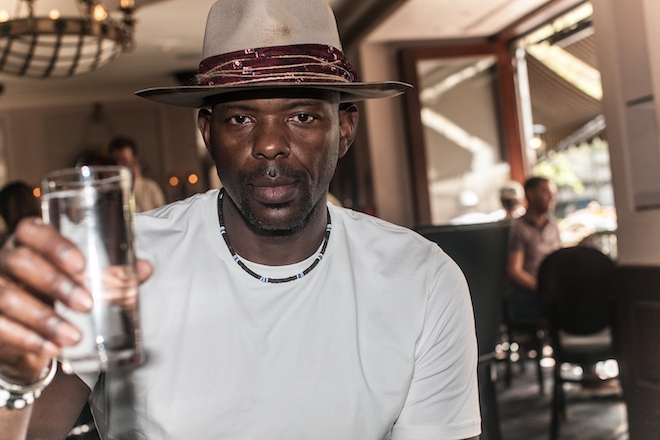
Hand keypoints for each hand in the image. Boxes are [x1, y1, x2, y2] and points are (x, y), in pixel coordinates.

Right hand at [0, 218, 151, 383]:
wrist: (28, 328)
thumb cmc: (58, 291)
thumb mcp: (82, 279)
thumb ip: (112, 273)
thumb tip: (145, 269)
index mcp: (29, 241)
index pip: (33, 230)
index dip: (55, 245)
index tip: (82, 265)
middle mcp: (5, 259)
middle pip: (21, 261)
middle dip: (56, 283)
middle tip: (87, 304)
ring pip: (9, 297)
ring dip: (45, 319)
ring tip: (74, 336)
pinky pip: (0, 326)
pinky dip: (28, 339)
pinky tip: (52, 349)